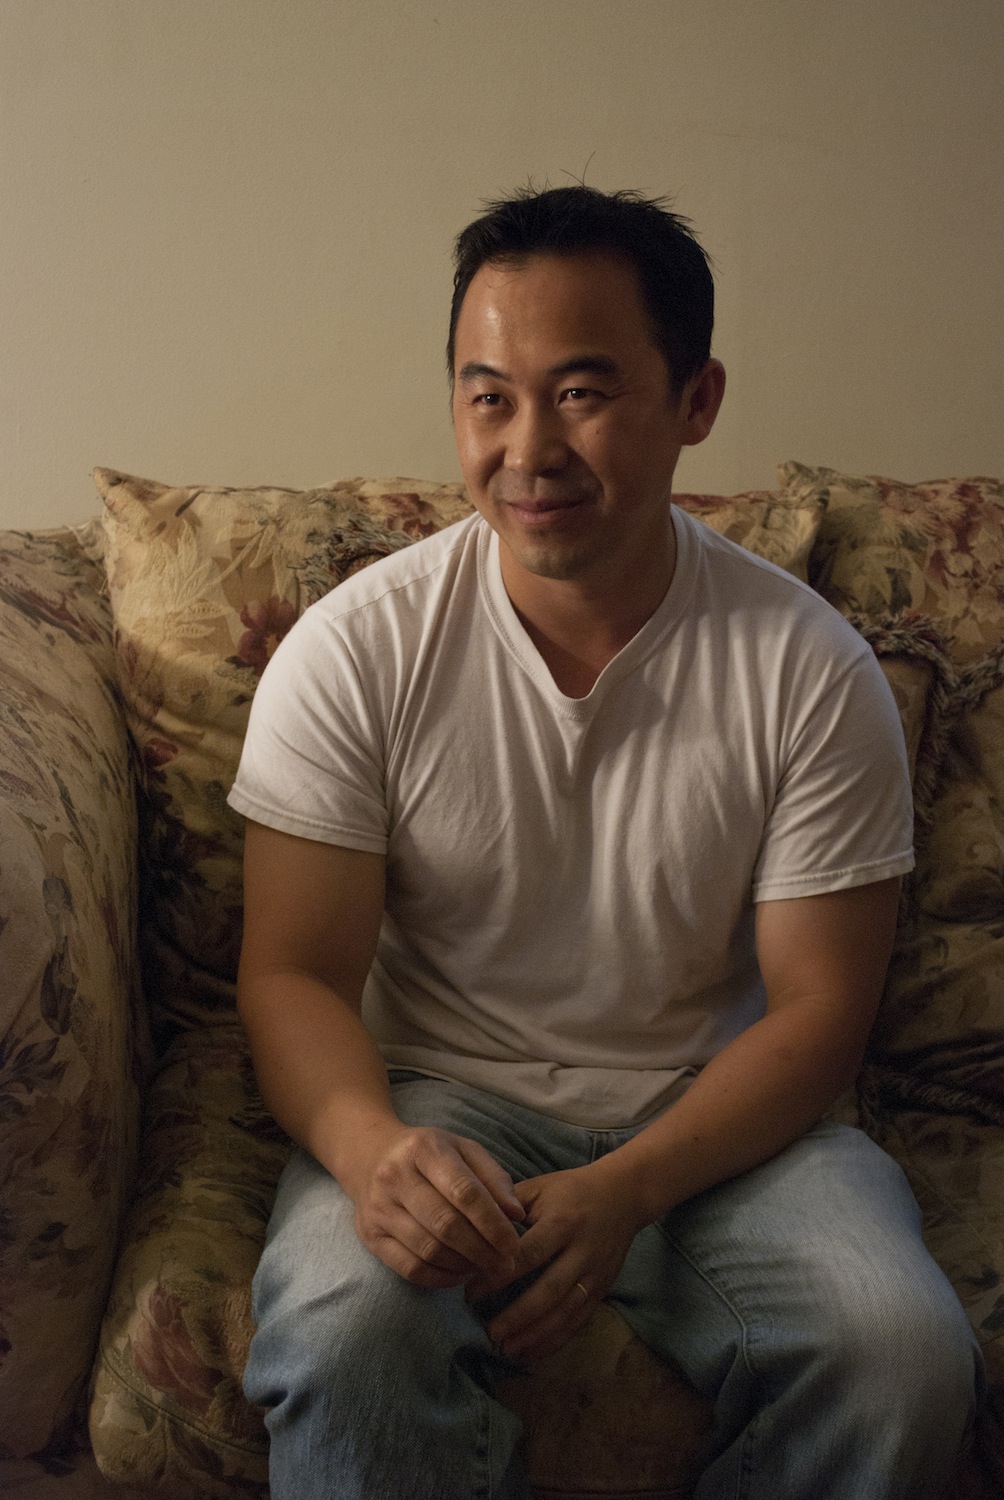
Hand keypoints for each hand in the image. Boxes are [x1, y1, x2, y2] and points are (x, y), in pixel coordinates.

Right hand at [341, 1122, 524, 1288]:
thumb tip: (516, 1215)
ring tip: (485, 1267)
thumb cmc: (427, 1155)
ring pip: (428, 1250)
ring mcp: (379, 1208)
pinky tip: (459, 1273)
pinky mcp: (369, 1235)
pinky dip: (440, 1278)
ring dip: (464, 1266)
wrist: (369, 1155)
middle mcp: (395, 1176)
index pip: (464, 1191)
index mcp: (424, 1149)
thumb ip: (493, 1177)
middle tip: (505, 1265)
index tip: (513, 1245)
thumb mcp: (462, 1149)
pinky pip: (409, 1268)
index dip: (492, 1223)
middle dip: (482, 1251)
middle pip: (446, 1224)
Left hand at [475, 1163, 644, 1362]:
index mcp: (561, 1222)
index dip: (499, 1276)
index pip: (528, 1255)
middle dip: (518, 1316)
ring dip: (536, 1335)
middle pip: (549, 1290)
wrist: (623, 1195)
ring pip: (566, 1311)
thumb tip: (471, 1230)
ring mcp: (595, 1273)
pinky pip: (580, 1320)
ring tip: (507, 1349)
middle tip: (490, 1333)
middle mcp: (581, 1251)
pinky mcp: (603, 1289)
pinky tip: (533, 1353)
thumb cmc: (571, 1189)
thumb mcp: (539, 1187)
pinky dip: (556, 1340)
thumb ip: (507, 1207)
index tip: (471, 1294)